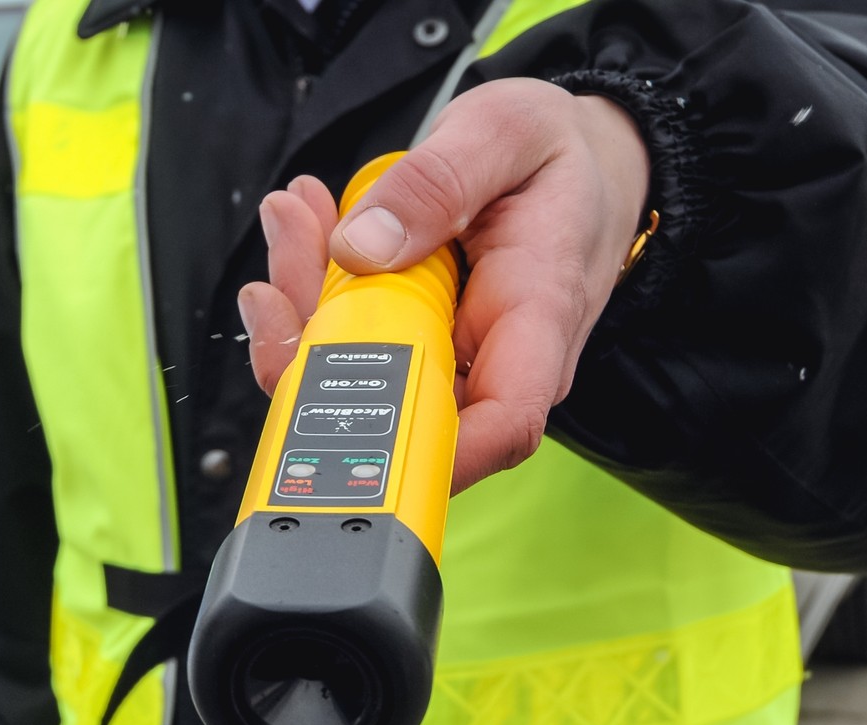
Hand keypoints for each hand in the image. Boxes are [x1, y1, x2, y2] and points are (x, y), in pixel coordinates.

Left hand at [241, 78, 649, 492]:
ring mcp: (448, 359)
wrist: (579, 162)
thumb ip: (436, 184)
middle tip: (287, 254)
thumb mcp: (506, 131)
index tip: (346, 425)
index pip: (499, 425)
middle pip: (393, 406)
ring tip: (296, 219)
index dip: (424, 450)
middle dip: (314, 347)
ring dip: (302, 306)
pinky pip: (346, 342)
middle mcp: (492, 360)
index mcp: (538, 316)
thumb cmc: (556, 155)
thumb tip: (360, 247)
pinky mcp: (412, 343)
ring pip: (353, 378)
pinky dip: (311, 288)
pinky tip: (307, 225)